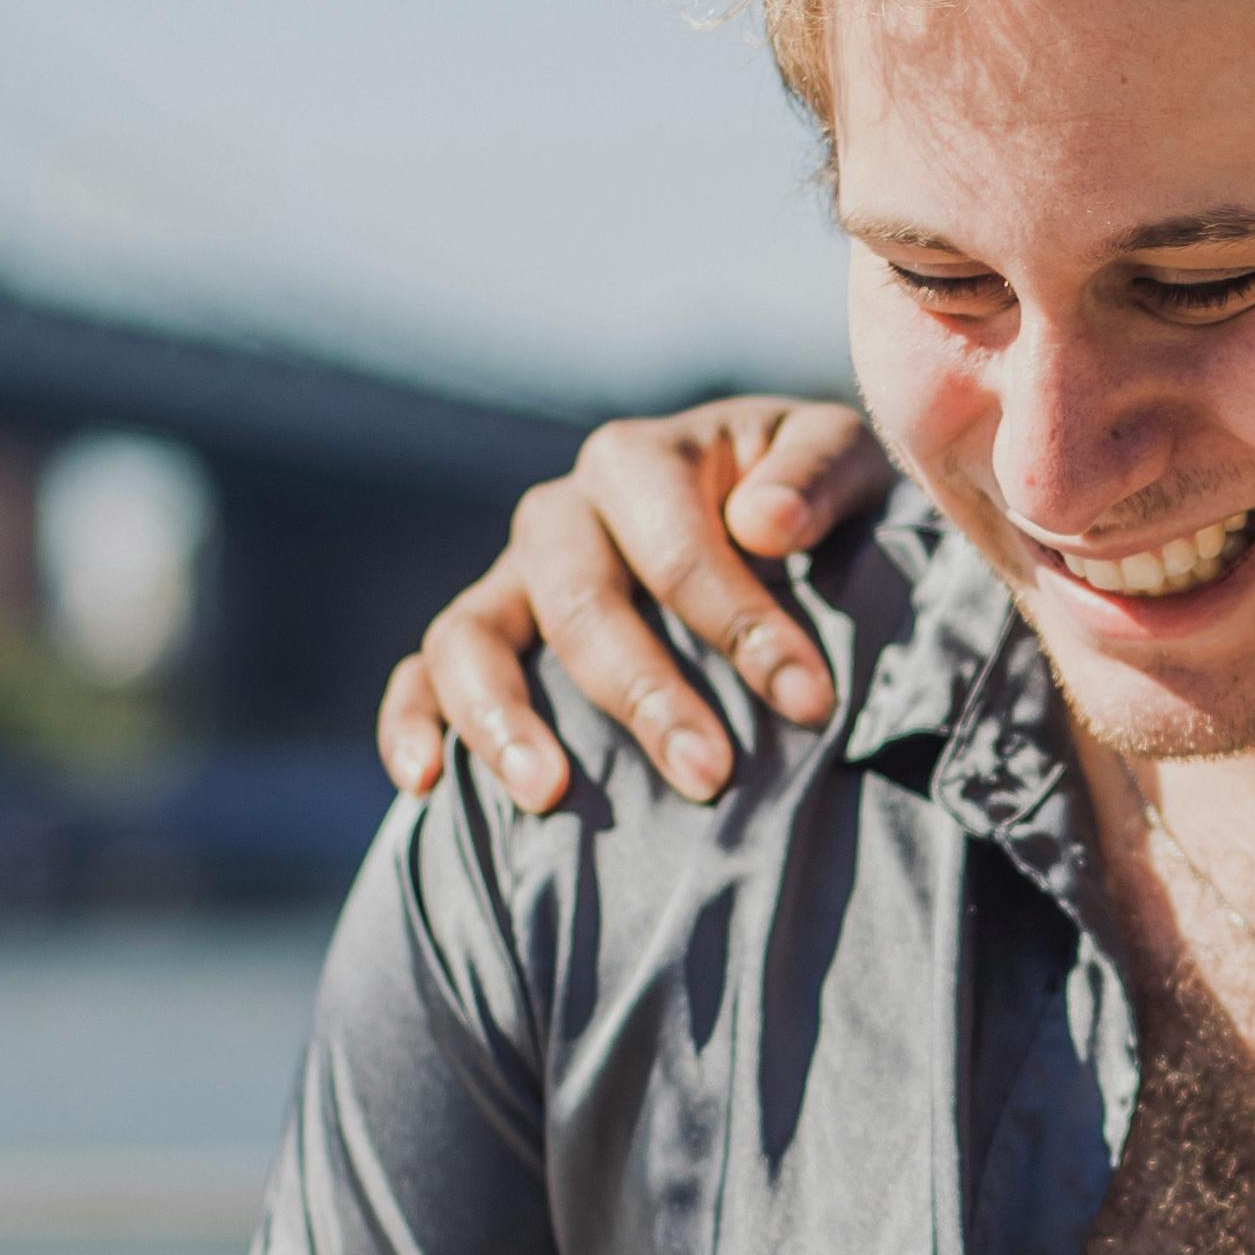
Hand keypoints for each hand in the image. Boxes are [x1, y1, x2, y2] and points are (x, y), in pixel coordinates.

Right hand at [373, 398, 892, 808]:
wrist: (773, 517)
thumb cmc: (812, 499)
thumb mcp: (844, 462)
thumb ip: (817, 473)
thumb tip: (765, 524)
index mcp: (640, 461)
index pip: (679, 552)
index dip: (743, 628)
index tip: (809, 701)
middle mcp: (562, 514)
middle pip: (580, 606)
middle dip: (646, 696)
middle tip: (708, 775)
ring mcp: (513, 578)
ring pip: (471, 636)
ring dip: (501, 717)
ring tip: (548, 793)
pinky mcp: (486, 635)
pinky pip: (422, 673)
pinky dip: (410, 722)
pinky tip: (424, 785)